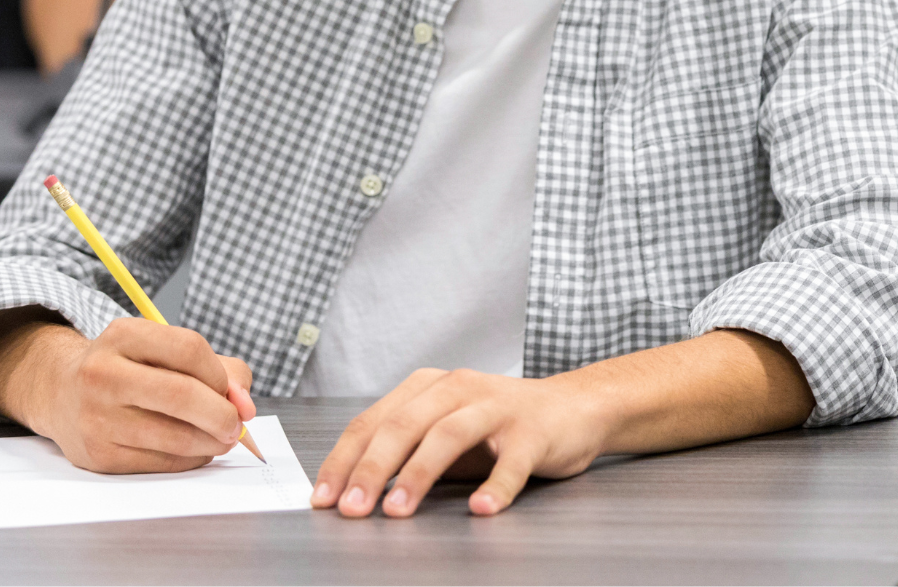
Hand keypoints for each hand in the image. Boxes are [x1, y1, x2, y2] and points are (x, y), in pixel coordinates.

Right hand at [0, 314, 255, 473]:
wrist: (61, 393)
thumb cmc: (131, 369)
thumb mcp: (165, 350)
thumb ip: (220, 369)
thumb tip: (245, 406)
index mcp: (122, 336)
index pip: (189, 349)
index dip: (220, 375)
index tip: (231, 392)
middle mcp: (102, 374)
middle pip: (182, 395)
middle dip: (223, 415)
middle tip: (237, 425)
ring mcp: (95, 417)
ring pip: (174, 436)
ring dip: (211, 443)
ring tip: (220, 439)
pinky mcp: (96, 455)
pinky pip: (159, 462)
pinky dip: (189, 459)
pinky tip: (192, 450)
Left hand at [313, 367, 608, 519]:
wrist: (573, 407)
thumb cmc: (499, 426)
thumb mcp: (444, 431)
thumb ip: (405, 452)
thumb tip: (351, 492)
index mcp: (429, 387)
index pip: (374, 421)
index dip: (344, 460)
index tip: (324, 498)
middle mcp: (459, 388)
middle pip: (405, 425)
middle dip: (372, 469)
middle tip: (352, 509)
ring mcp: (498, 406)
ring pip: (450, 435)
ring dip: (419, 474)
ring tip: (397, 512)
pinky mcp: (534, 430)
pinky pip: (513, 461)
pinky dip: (496, 487)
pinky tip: (480, 510)